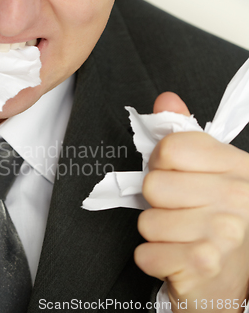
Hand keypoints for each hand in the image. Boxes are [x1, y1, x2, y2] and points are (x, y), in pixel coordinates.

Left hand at [135, 92, 248, 311]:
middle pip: (153, 184)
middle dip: (158, 203)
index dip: (161, 164)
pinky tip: (178, 259)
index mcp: (238, 167)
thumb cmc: (219, 226)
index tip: (176, 178)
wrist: (236, 282)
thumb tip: (166, 100)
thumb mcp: (211, 175)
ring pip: (146, 221)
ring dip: (156, 234)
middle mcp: (238, 198)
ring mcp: (223, 233)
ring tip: (182, 238)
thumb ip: (186, 137)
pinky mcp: (202, 264)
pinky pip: (144, 253)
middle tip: (181, 214)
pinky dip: (153, 260)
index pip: (170, 147)